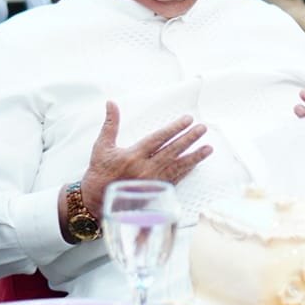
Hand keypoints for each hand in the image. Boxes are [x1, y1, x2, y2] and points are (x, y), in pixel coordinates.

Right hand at [78, 101, 212, 215]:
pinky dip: (186, 171)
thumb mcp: (102, 146)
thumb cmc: (99, 173)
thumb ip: (111, 123)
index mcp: (132, 156)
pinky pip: (175, 180)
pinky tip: (196, 164)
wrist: (95, 201)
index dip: (175, 128)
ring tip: (208, 148)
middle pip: (172, 151)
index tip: (188, 119)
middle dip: (189, 139)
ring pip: (177, 166)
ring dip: (194, 157)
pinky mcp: (155, 193)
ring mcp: (152, 182)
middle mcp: (145, 169)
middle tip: (203, 128)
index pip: (159, 138)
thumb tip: (111, 103)